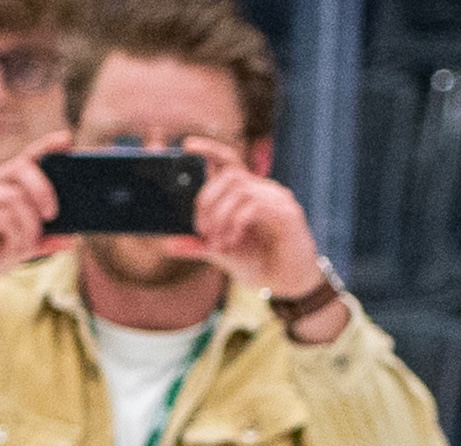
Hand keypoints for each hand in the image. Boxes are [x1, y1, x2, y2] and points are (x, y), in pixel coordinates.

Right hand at [0, 131, 65, 314]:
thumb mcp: (23, 246)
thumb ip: (45, 241)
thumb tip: (71, 240)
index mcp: (6, 183)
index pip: (28, 157)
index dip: (46, 146)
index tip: (66, 139)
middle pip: (24, 167)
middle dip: (43, 189)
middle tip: (53, 215)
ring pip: (18, 198)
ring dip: (29, 227)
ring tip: (26, 247)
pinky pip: (6, 217)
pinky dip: (16, 238)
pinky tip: (11, 251)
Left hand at [185, 139, 328, 331]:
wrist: (290, 284)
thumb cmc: (260, 264)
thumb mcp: (223, 255)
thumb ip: (200, 246)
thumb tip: (169, 244)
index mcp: (248, 193)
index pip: (229, 161)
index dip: (209, 149)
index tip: (186, 146)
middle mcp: (265, 190)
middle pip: (230, 174)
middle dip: (206, 199)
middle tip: (199, 229)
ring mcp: (278, 199)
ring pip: (240, 190)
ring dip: (219, 216)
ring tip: (216, 242)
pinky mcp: (288, 214)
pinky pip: (254, 206)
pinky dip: (235, 223)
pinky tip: (231, 242)